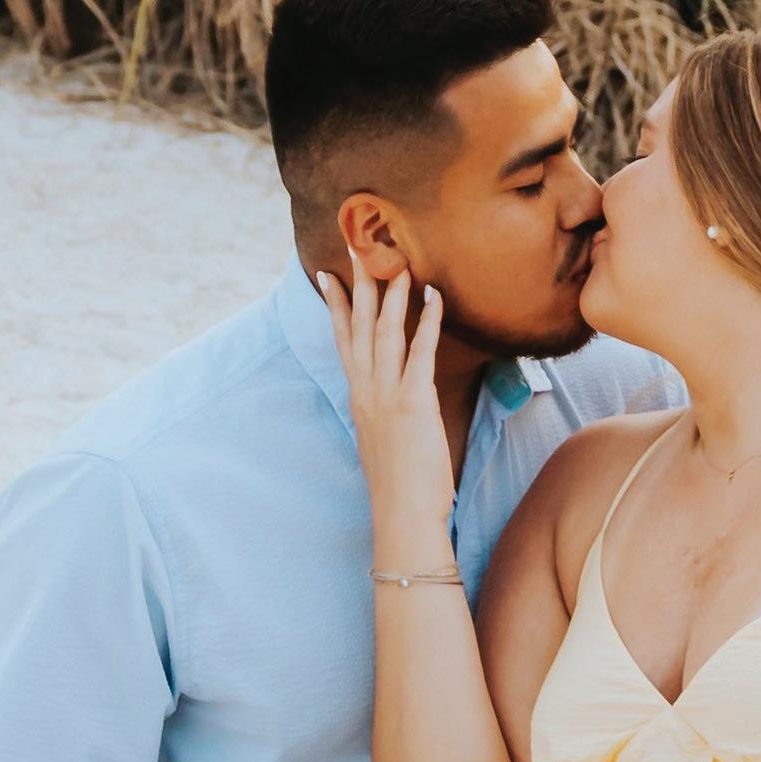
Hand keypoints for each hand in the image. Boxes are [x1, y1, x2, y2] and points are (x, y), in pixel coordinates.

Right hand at [317, 254, 454, 548]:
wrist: (402, 515)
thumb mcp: (382, 441)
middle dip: (358, 284)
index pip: (343, 341)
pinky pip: (420, 352)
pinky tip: (433, 296)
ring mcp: (387, 396)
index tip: (327, 274)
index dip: (336, 305)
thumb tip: (387, 404)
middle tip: (355, 246)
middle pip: (360, 326)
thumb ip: (380, 414)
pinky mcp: (414, 403)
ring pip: (385, 333)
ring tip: (397, 261)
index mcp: (358, 398)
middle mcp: (366, 390)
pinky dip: (427, 321)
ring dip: (391, 294)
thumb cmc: (398, 487)